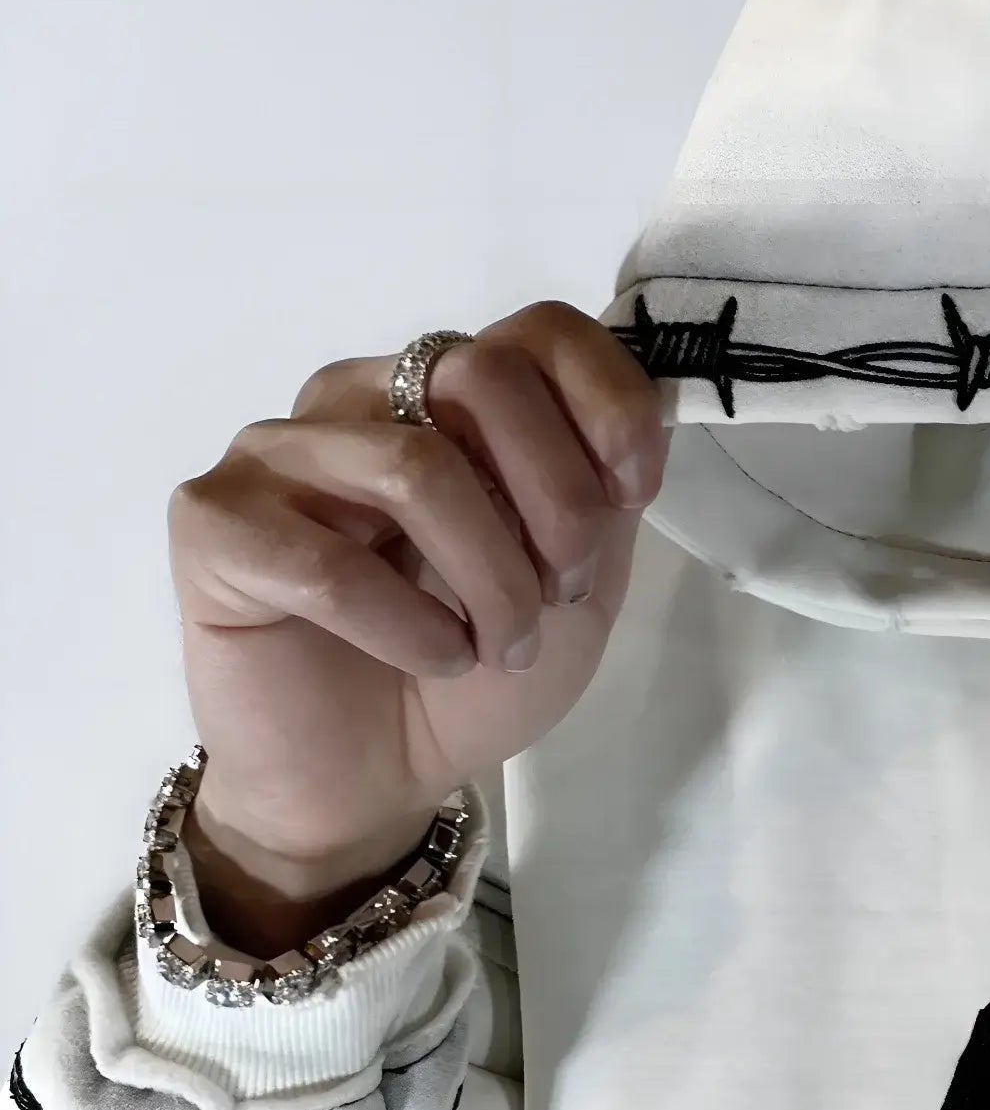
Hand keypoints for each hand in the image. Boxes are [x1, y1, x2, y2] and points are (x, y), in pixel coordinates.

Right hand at [167, 300, 666, 951]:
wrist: (372, 779)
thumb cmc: (471, 676)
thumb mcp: (579, 586)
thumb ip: (605, 495)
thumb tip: (653, 405)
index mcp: (444, 395)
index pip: (537, 329)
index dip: (607, 403)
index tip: (633, 496)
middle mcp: (358, 398)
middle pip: (482, 375)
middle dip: (557, 500)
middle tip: (560, 595)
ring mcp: (277, 451)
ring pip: (416, 468)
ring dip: (490, 578)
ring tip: (498, 647)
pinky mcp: (216, 524)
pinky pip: (330, 561)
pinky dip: (409, 627)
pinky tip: (432, 660)